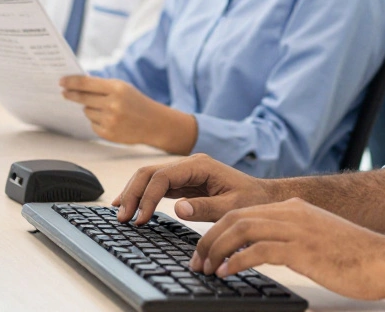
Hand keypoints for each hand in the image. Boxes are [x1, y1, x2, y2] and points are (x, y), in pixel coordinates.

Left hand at [60, 75, 196, 153]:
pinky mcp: (108, 133)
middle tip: (64, 92)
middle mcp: (113, 104)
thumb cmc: (136, 102)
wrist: (154, 123)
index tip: (61, 81)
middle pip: (82, 98)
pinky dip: (96, 121)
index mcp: (117, 88)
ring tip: (106, 109)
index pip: (86, 83)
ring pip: (87, 111)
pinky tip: (110, 120)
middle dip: (72, 94)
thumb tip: (76, 85)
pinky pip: (92, 124)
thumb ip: (101, 86)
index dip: (71, 82)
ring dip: (90, 108)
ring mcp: (110, 120)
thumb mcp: (123, 88)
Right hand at [114, 153, 274, 225]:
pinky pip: (157, 185)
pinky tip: (131, 207)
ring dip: (133, 194)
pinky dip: (142, 195)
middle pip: (150, 173)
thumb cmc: (252, 200)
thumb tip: (177, 208)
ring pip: (149, 177)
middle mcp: (189, 165)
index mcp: (200, 166)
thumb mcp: (232, 207)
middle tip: (122, 218)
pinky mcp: (184, 182)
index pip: (163, 176)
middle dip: (133, 193)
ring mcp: (185, 172)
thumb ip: (206, 208)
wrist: (264, 197)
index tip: (140, 219)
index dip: (147, 197)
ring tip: (120, 214)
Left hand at [192, 198, 384, 300]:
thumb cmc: (355, 256)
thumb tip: (261, 252)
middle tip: (197, 262)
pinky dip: (237, 260)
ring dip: (217, 250)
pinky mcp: (302, 249)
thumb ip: (291, 238)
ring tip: (208, 269)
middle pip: (235, 217)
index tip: (205, 252)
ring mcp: (297, 229)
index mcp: (294, 208)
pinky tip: (228, 273)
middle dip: (209, 240)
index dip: (218, 231)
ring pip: (241, 230)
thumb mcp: (316, 238)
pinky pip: (258, 250)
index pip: (243, 212)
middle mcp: (292, 212)